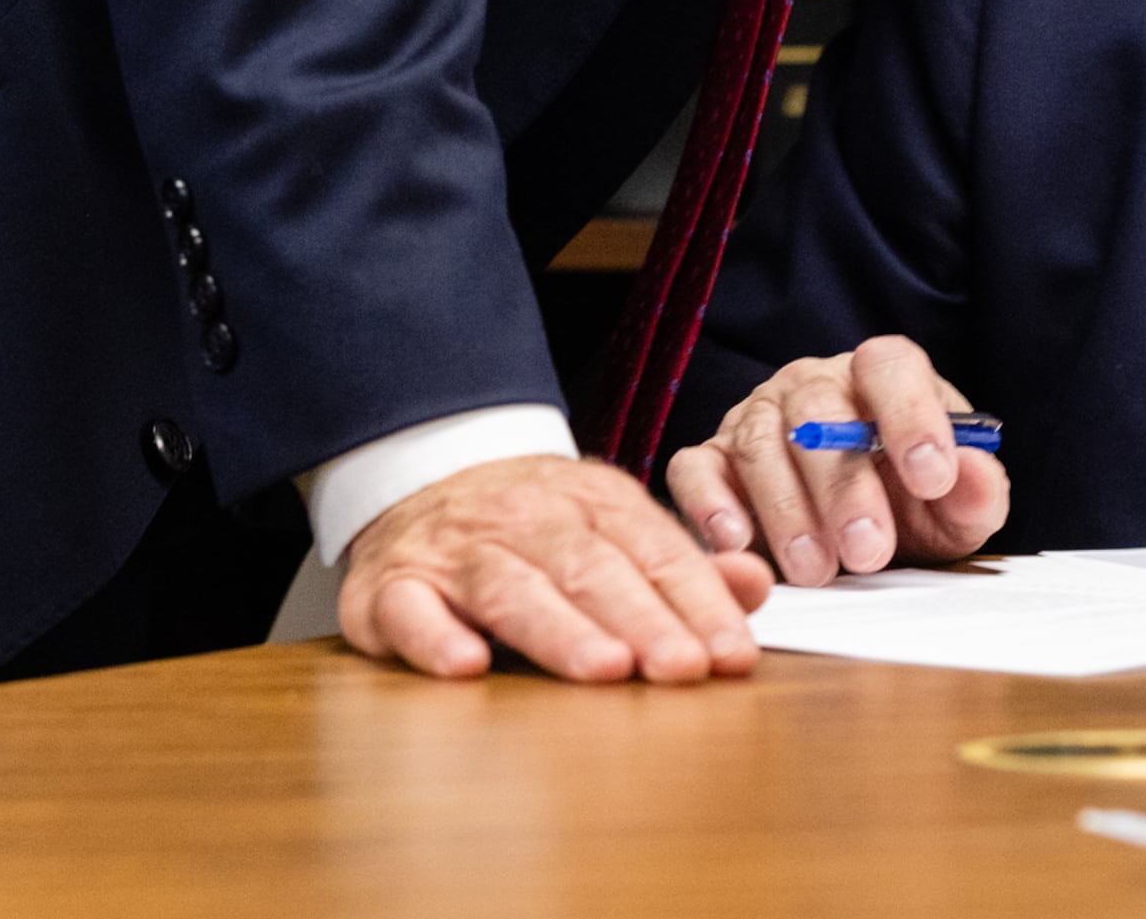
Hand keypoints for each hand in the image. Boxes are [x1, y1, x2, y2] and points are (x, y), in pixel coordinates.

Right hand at [339, 453, 768, 684]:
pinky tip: (466, 666)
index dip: (697, 602)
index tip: (732, 654)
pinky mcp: (389, 587)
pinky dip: (434, 637)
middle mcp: (524, 517)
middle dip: (641, 619)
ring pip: (509, 585)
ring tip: (604, 668)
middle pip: (588, 567)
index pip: (653, 550)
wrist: (419, 476)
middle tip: (682, 668)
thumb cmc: (533, 525)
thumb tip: (756, 584)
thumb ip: (682, 564)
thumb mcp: (612, 526)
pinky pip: (407, 609)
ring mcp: (454, 551)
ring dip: (559, 629)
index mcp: (590, 500)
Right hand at [665, 335, 1009, 586]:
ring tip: (817, 570)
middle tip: (870, 550)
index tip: (932, 476)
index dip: (910, 414)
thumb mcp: (955, 512)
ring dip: (787, 511)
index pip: (889, 365)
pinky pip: (696, 468)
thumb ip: (974, 491)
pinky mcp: (710, 459)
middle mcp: (812, 385)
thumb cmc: (908, 513)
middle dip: (845, 486)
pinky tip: (737, 543)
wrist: (854, 543)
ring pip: (760, 444)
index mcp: (879, 378)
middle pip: (817, 411)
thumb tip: (974, 473)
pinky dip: (710, 504)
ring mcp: (756, 417)